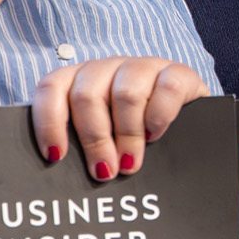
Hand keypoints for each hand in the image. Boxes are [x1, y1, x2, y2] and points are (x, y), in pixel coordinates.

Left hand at [32, 56, 205, 180]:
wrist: (189, 123)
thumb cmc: (135, 136)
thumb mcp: (103, 137)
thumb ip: (80, 144)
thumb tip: (59, 167)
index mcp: (81, 79)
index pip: (51, 88)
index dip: (49, 122)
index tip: (56, 156)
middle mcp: (108, 67)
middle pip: (87, 96)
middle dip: (94, 139)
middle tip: (105, 171)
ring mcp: (143, 66)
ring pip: (125, 94)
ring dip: (127, 135)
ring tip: (130, 163)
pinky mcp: (179, 72)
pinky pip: (166, 89)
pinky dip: (159, 117)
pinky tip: (156, 135)